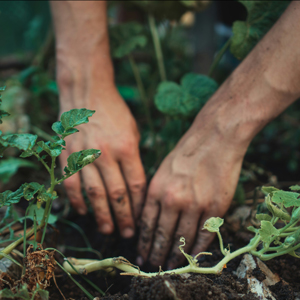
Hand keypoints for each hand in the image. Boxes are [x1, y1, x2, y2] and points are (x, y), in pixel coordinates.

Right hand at [59, 88, 145, 237]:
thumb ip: (134, 158)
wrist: (87, 93)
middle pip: (117, 194)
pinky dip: (78, 200)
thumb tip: (136, 186)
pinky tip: (84, 212)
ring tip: (108, 230)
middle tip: (128, 234)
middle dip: (124, 217)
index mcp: (127, 148)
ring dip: (101, 215)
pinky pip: (72, 183)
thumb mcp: (133, 131)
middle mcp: (106, 154)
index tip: (142, 218)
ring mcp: (85, 155)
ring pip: (94, 194)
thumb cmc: (115, 113)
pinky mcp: (68, 155)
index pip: (136, 184)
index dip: (139, 205)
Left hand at [137, 124, 244, 268]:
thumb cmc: (186, 152)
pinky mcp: (215, 207)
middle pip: (162, 236)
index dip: (144, 243)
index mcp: (156, 189)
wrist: (215, 138)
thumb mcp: (162, 170)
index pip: (146, 225)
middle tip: (153, 266)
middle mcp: (173, 200)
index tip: (142, 254)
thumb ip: (155, 194)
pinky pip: (204, 235)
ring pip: (182, 240)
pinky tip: (192, 258)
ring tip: (170, 266)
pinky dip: (197, 250)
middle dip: (156, 254)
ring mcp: (195, 205)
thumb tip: (149, 219)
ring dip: (175, 256)